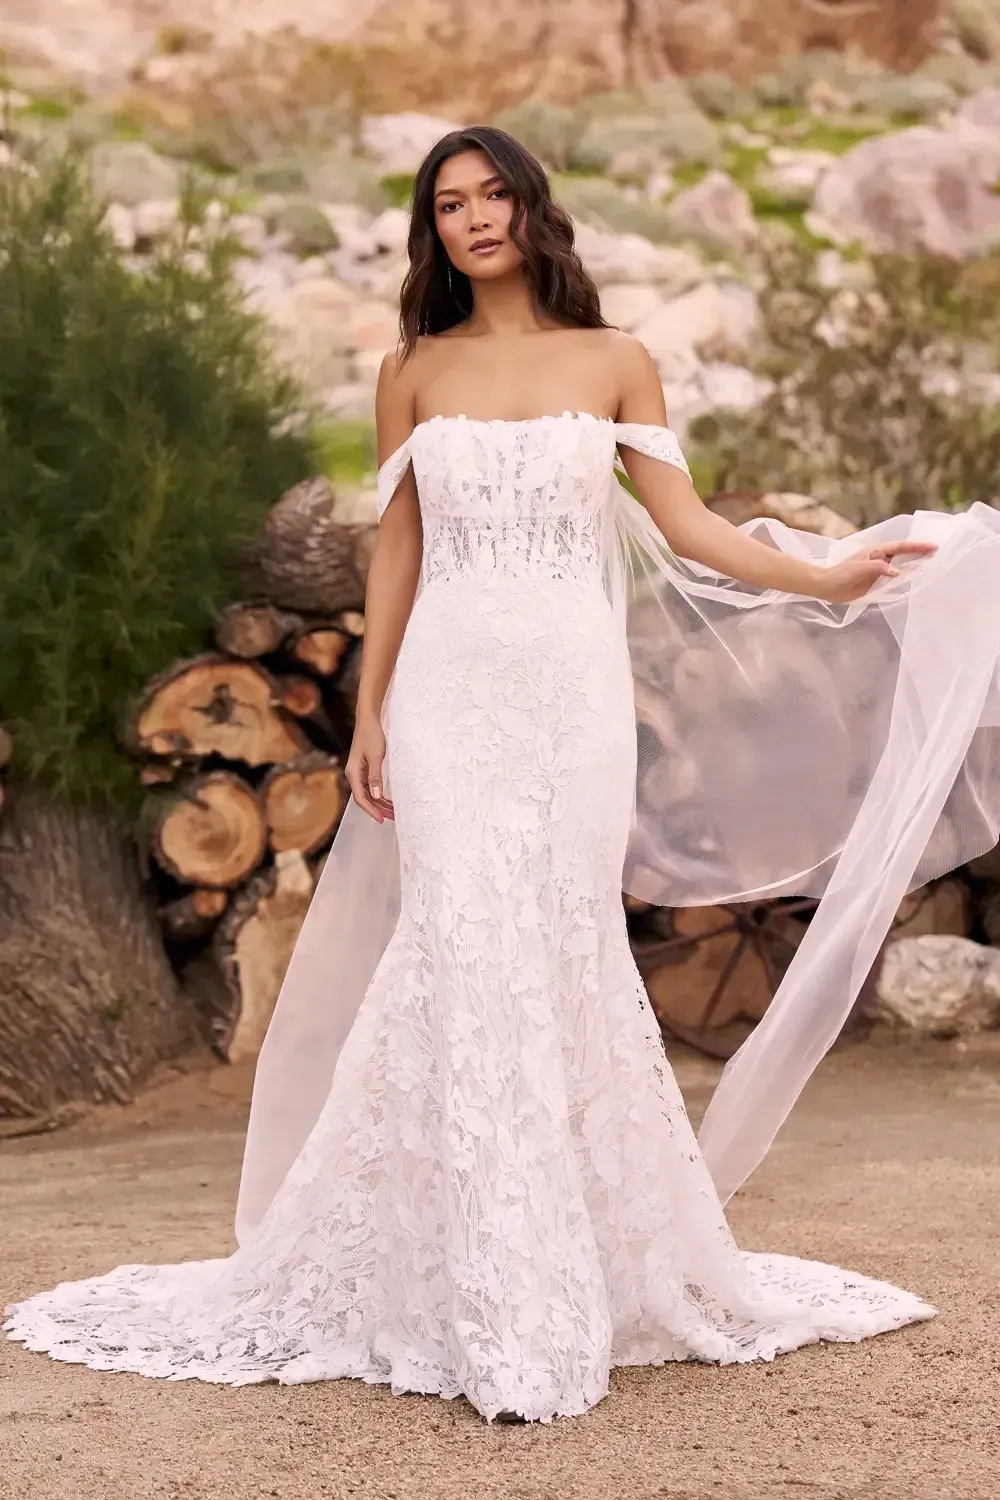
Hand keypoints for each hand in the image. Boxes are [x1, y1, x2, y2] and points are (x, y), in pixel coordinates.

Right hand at [345, 715, 394, 822]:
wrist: (368, 719)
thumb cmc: (371, 735)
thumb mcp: (376, 756)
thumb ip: (375, 776)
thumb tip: (376, 796)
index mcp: (353, 773)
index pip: (360, 797)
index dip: (371, 810)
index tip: (381, 819)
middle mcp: (354, 774)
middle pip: (365, 798)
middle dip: (378, 809)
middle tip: (393, 818)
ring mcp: (359, 772)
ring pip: (369, 793)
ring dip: (380, 803)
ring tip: (393, 812)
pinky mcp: (365, 768)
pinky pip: (371, 786)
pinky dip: (379, 794)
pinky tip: (388, 800)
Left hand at [813, 540, 937, 603]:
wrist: (827, 587)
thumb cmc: (841, 574)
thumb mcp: (860, 568)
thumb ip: (878, 568)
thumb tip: (897, 571)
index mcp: (876, 551)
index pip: (901, 547)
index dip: (917, 547)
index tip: (932, 547)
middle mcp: (880, 559)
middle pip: (904, 554)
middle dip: (920, 553)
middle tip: (938, 554)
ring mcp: (879, 571)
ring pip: (901, 566)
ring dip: (915, 566)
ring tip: (932, 566)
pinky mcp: (876, 582)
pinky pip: (895, 580)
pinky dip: (905, 579)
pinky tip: (914, 581)